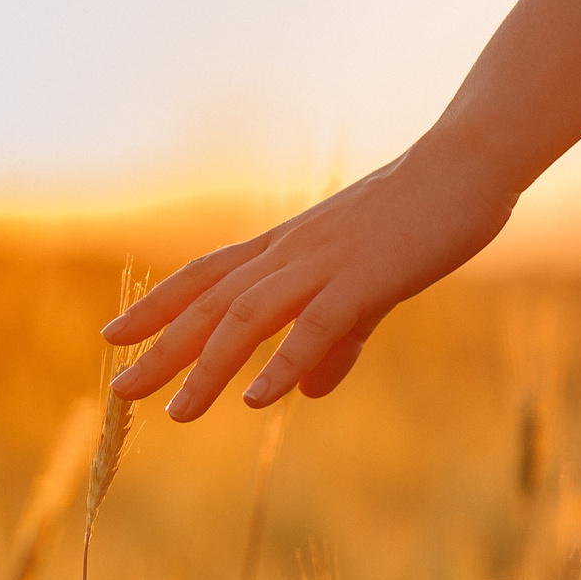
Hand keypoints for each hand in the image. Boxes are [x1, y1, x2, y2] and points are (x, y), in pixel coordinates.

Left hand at [100, 134, 515, 420]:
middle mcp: (291, 252)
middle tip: (120, 391)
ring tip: (178, 413)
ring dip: (209, 367)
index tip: (113, 336)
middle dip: (161, 348)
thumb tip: (307, 391)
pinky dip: (283, 362)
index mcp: (288, 248)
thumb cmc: (421, 218)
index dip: (157, 307)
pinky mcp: (365, 276)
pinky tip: (257, 399)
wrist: (467, 166)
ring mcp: (324, 262)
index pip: (205, 276)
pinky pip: (315, 325)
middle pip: (209, 302)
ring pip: (248, 317)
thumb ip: (338, 342)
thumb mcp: (371, 288)